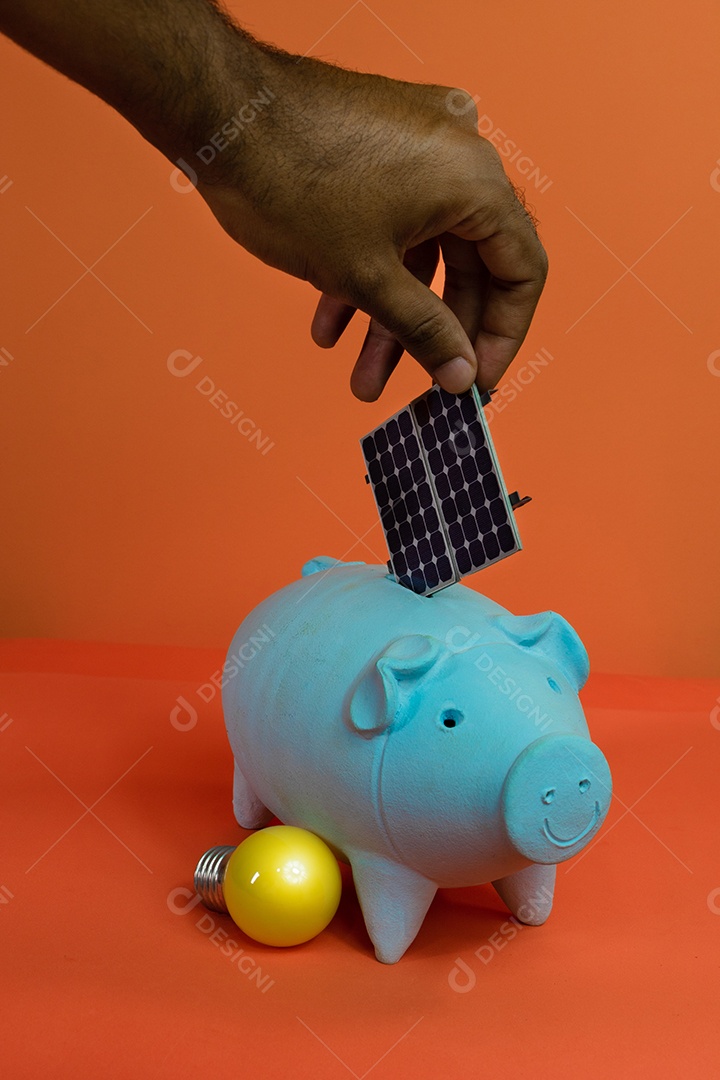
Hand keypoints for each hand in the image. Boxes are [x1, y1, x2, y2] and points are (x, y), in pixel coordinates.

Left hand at [198, 54, 547, 400]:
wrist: (217, 117)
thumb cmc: (293, 184)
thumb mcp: (368, 279)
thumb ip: (426, 332)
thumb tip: (461, 375)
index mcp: (476, 180)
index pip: (521, 272)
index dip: (501, 337)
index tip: (475, 380)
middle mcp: (459, 155)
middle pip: (468, 267)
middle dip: (432, 336)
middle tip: (416, 387)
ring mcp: (418, 146)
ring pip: (422, 252)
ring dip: (391, 317)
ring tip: (360, 375)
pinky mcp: (379, 147)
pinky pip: (394, 221)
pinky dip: (369, 272)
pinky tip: (329, 322)